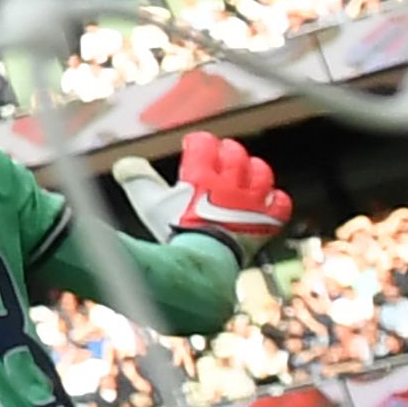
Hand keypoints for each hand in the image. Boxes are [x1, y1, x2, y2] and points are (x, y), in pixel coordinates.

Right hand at [113, 130, 291, 263]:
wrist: (203, 264)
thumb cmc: (172, 234)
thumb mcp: (148, 204)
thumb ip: (137, 180)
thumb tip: (126, 163)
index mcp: (201, 176)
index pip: (204, 144)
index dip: (198, 142)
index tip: (192, 145)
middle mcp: (230, 183)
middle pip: (234, 154)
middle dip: (225, 151)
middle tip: (219, 155)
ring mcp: (251, 202)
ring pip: (261, 173)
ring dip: (252, 170)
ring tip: (244, 173)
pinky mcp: (266, 222)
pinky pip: (281, 203)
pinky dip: (275, 199)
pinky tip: (266, 201)